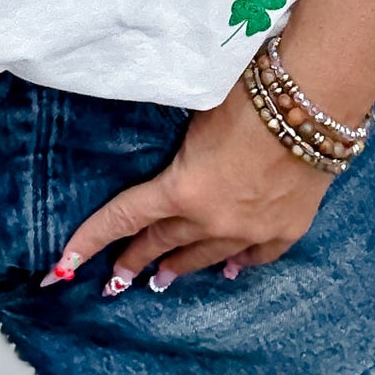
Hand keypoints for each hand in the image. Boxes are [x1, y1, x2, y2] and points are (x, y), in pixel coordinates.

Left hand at [40, 71, 336, 292]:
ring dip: (181, 266)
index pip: (124, 218)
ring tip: (163, 279)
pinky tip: (231, 270)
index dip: (91, 239)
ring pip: (206, 257)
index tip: (63, 264)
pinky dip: (238, 263)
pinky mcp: (285, 229)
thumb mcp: (197, 114)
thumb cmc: (250, 94)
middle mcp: (212, 220)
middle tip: (118, 278)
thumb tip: (173, 154)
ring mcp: (250, 230)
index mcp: (182, 189)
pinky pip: (253, 257)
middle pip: (163, 244)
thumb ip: (181, 146)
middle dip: (136, 259)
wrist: (311, 105)